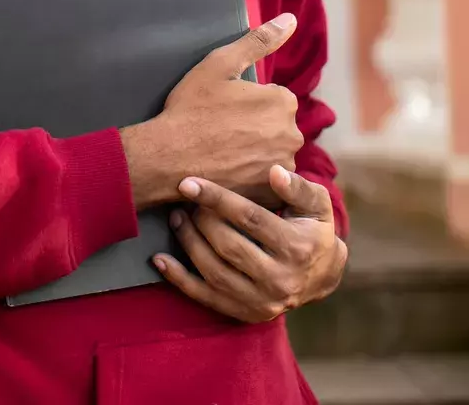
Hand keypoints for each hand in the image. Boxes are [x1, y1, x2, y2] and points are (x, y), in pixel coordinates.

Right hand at [120, 15, 303, 209]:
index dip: (247, 103)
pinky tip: (229, 172)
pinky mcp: (270, 194)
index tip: (224, 109)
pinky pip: (266, 180)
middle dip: (255, 128)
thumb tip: (290, 19)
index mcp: (283, 101)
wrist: (169, 157)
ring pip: (272, 153)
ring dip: (255, 153)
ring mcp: (282, 168)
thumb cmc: (191, 108)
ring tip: (223, 153)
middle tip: (221, 131)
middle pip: (276, 127)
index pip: (273, 98)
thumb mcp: (220, 64)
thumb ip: (259, 40)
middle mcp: (292, 135)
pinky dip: (251, 177)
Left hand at [154, 164, 347, 322]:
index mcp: (297, 247)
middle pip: (228, 246)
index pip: (250, 219)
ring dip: (188, 243)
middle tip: (182, 201)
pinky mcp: (248, 314)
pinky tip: (160, 260)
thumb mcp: (317, 204)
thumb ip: (297, 187)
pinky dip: (180, 280)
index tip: (188, 183)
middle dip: (199, 220)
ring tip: (176, 219)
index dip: (217, 199)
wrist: (323, 275)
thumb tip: (273, 171)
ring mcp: (263, 302)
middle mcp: (280, 279)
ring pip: (214, 272)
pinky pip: (207, 298)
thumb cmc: (313, 228)